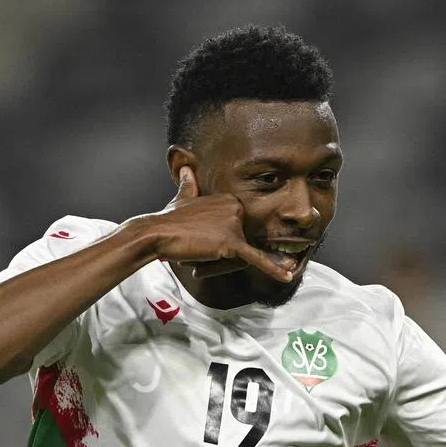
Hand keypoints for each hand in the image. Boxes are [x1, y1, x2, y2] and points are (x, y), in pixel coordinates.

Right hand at [146, 167, 294, 281]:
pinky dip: (273, 268)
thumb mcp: (182, 197)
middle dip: (224, 253)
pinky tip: (287, 276)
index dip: (222, 240)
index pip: (238, 229)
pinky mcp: (233, 243)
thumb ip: (188, 185)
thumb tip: (186, 169)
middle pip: (243, 242)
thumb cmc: (169, 219)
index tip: (203, 242)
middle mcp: (236, 208)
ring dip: (223, 262)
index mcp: (230, 199)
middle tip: (199, 250)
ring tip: (200, 255)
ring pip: (242, 254)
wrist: (158, 232)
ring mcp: (235, 226)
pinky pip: (256, 258)